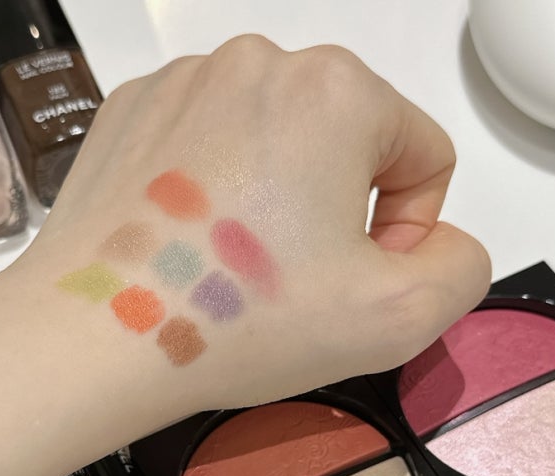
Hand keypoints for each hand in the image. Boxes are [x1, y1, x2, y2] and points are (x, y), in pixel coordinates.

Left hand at [16, 34, 490, 411]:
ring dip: (277, 199)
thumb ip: (461, 269)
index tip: (355, 280)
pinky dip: (214, 188)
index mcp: (335, 90)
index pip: (422, 154)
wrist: (93, 335)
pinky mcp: (128, 111)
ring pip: (274, 141)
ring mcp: (181, 81)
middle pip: (347, 141)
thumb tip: (435, 242)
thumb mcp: (396, 317)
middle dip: (340, 212)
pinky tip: (188, 243)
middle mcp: (258, 62)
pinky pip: (207, 143)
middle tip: (292, 283)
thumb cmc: (243, 320)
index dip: (407, 230)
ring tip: (234, 266)